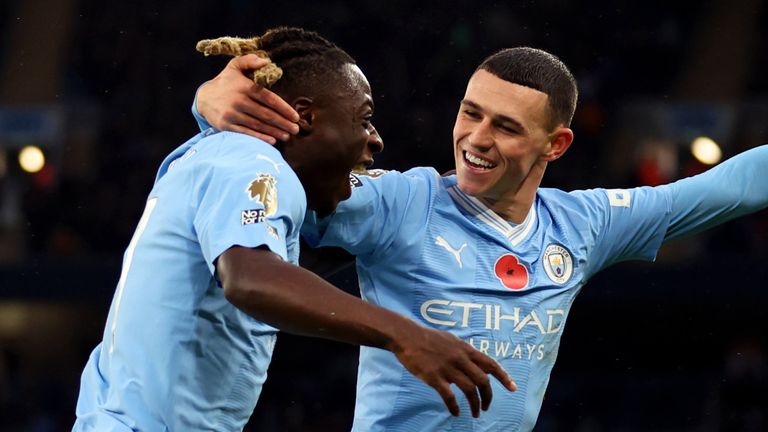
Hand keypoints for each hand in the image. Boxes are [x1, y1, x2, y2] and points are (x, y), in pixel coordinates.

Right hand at [196, 54, 299, 143]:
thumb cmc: (225, 82)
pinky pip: (246, 133)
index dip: (284, 108)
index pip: (269, 98)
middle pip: (266, 114)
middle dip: (283, 123)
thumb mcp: (235, 66)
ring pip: (258, 125)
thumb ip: (249, 61)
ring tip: (287, 136)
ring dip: (274, 132)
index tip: (295, 116)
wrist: (203, 98)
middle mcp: (238, 101)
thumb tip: (266, 62)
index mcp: (244, 87)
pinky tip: (272, 141)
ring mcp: (232, 114)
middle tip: (296, 129)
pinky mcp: (226, 126)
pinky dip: (260, 137)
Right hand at [390, 326, 516, 416]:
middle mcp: (460, 358)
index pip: (491, 364)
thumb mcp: (452, 340)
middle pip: (482, 380)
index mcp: (466, 349)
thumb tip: (478, 363)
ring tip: (475, 413)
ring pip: (469, 390)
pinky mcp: (434, 377)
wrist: (407, 336)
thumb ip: (465, 352)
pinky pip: (449, 396)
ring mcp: (448, 368)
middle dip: (488, 396)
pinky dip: (454, 407)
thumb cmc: (428, 338)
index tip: (512, 388)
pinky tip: (455, 412)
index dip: (503, 377)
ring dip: (475, 404)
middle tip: (486, 407)